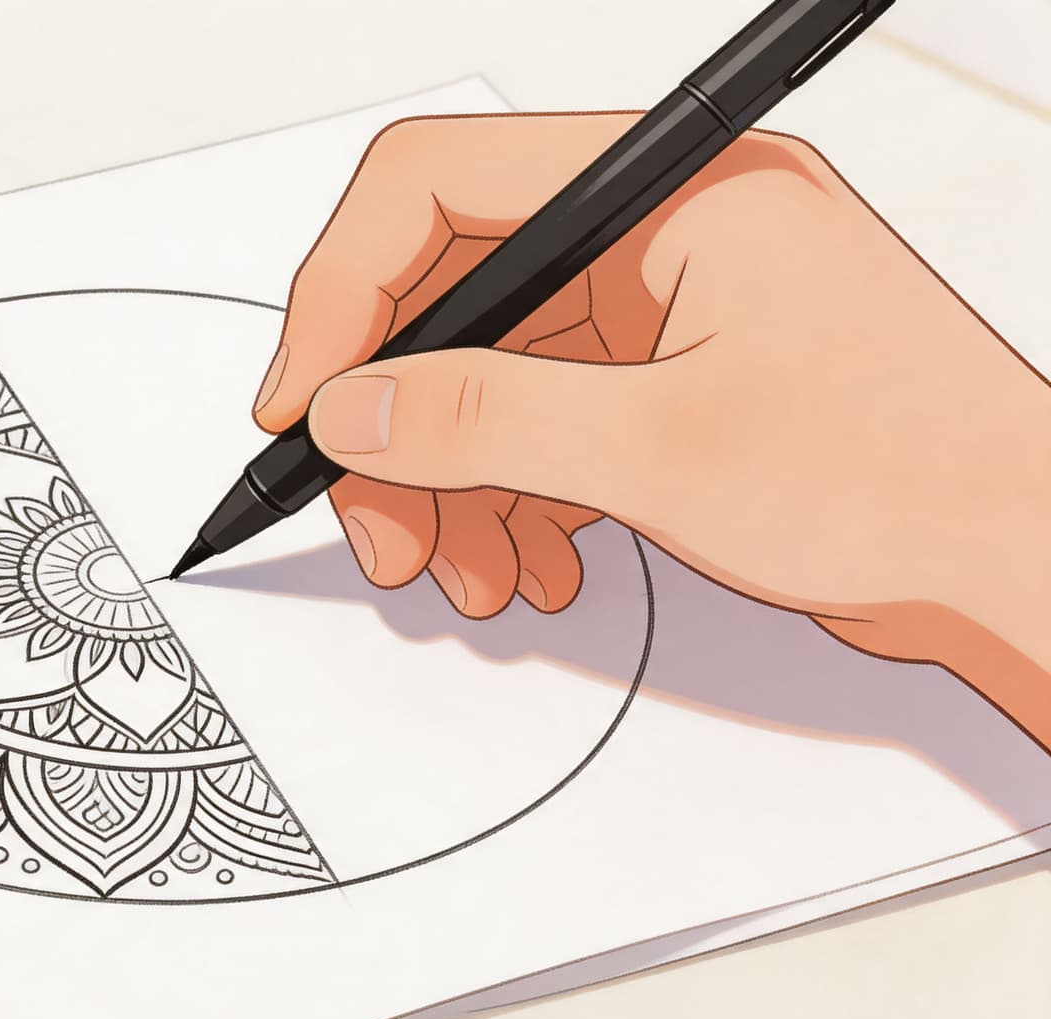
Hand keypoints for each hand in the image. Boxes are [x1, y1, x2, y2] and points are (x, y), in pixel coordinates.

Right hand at [254, 113, 1050, 736]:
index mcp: (667, 187)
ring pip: (484, 370)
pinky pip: (537, 417)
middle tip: (374, 521)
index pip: (436, 183)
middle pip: (449, 292)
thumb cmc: (913, 474)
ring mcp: (658, 304)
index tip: (304, 398)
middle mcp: (654, 229)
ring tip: (458, 570)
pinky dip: (507, 493)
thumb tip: (355, 405)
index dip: (343, 291)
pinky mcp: (663, 375)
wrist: (1018, 559)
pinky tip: (523, 559)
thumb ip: (488, 418)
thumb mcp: (669, 448)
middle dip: (397, 420)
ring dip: (448, 480)